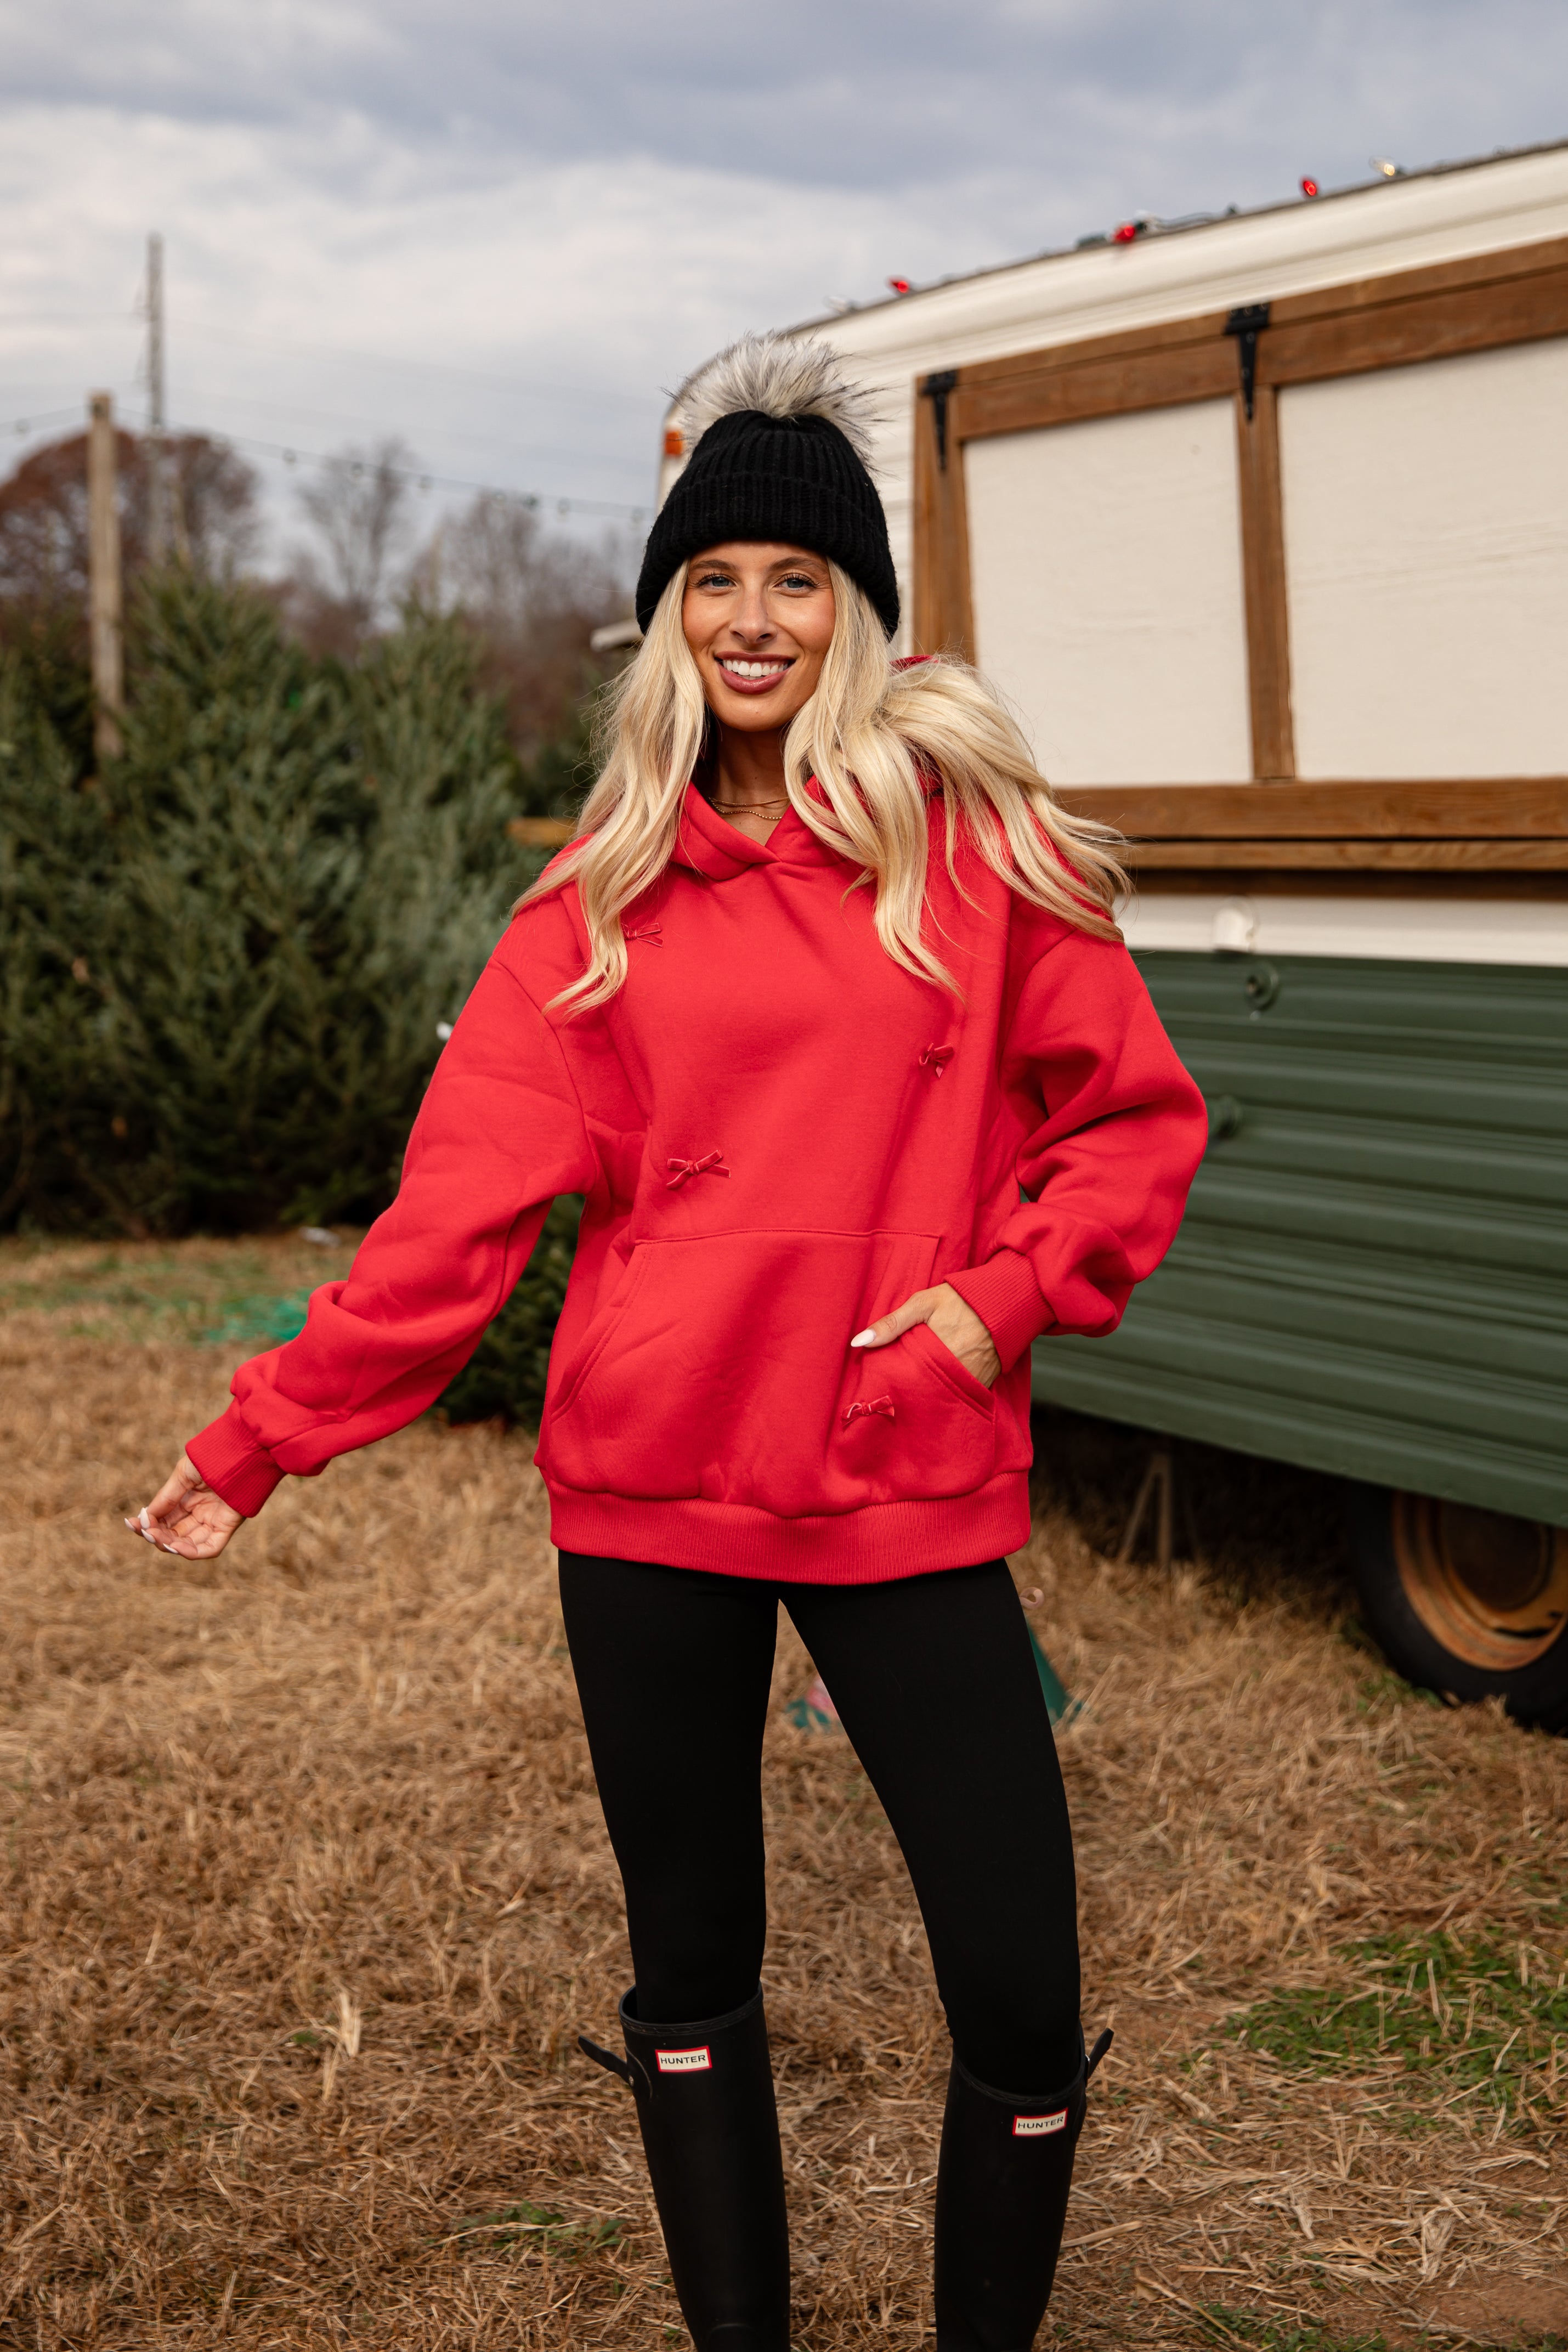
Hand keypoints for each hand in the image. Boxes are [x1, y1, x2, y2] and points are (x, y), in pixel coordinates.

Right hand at [126, 1454, 242, 1560]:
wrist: (242, 1448)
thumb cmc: (212, 1456)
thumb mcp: (182, 1476)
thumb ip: (166, 1498)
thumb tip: (144, 1519)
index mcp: (187, 1500)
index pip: (164, 1521)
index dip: (148, 1525)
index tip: (131, 1524)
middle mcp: (200, 1513)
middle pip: (174, 1534)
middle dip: (157, 1536)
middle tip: (146, 1531)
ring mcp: (214, 1521)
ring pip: (189, 1544)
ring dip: (170, 1545)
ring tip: (156, 1537)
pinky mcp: (228, 1526)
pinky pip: (211, 1547)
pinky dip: (193, 1552)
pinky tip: (177, 1547)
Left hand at [850, 1282, 1000, 1387]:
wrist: (1005, 1301)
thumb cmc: (961, 1299)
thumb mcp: (922, 1303)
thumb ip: (891, 1324)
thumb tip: (858, 1343)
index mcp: (934, 1354)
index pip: (904, 1380)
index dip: (893, 1383)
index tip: (881, 1384)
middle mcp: (954, 1372)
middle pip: (922, 1392)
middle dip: (911, 1390)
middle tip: (900, 1387)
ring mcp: (970, 1380)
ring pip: (942, 1395)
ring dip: (930, 1392)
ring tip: (920, 1385)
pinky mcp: (984, 1383)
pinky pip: (962, 1393)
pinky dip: (951, 1390)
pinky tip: (942, 1383)